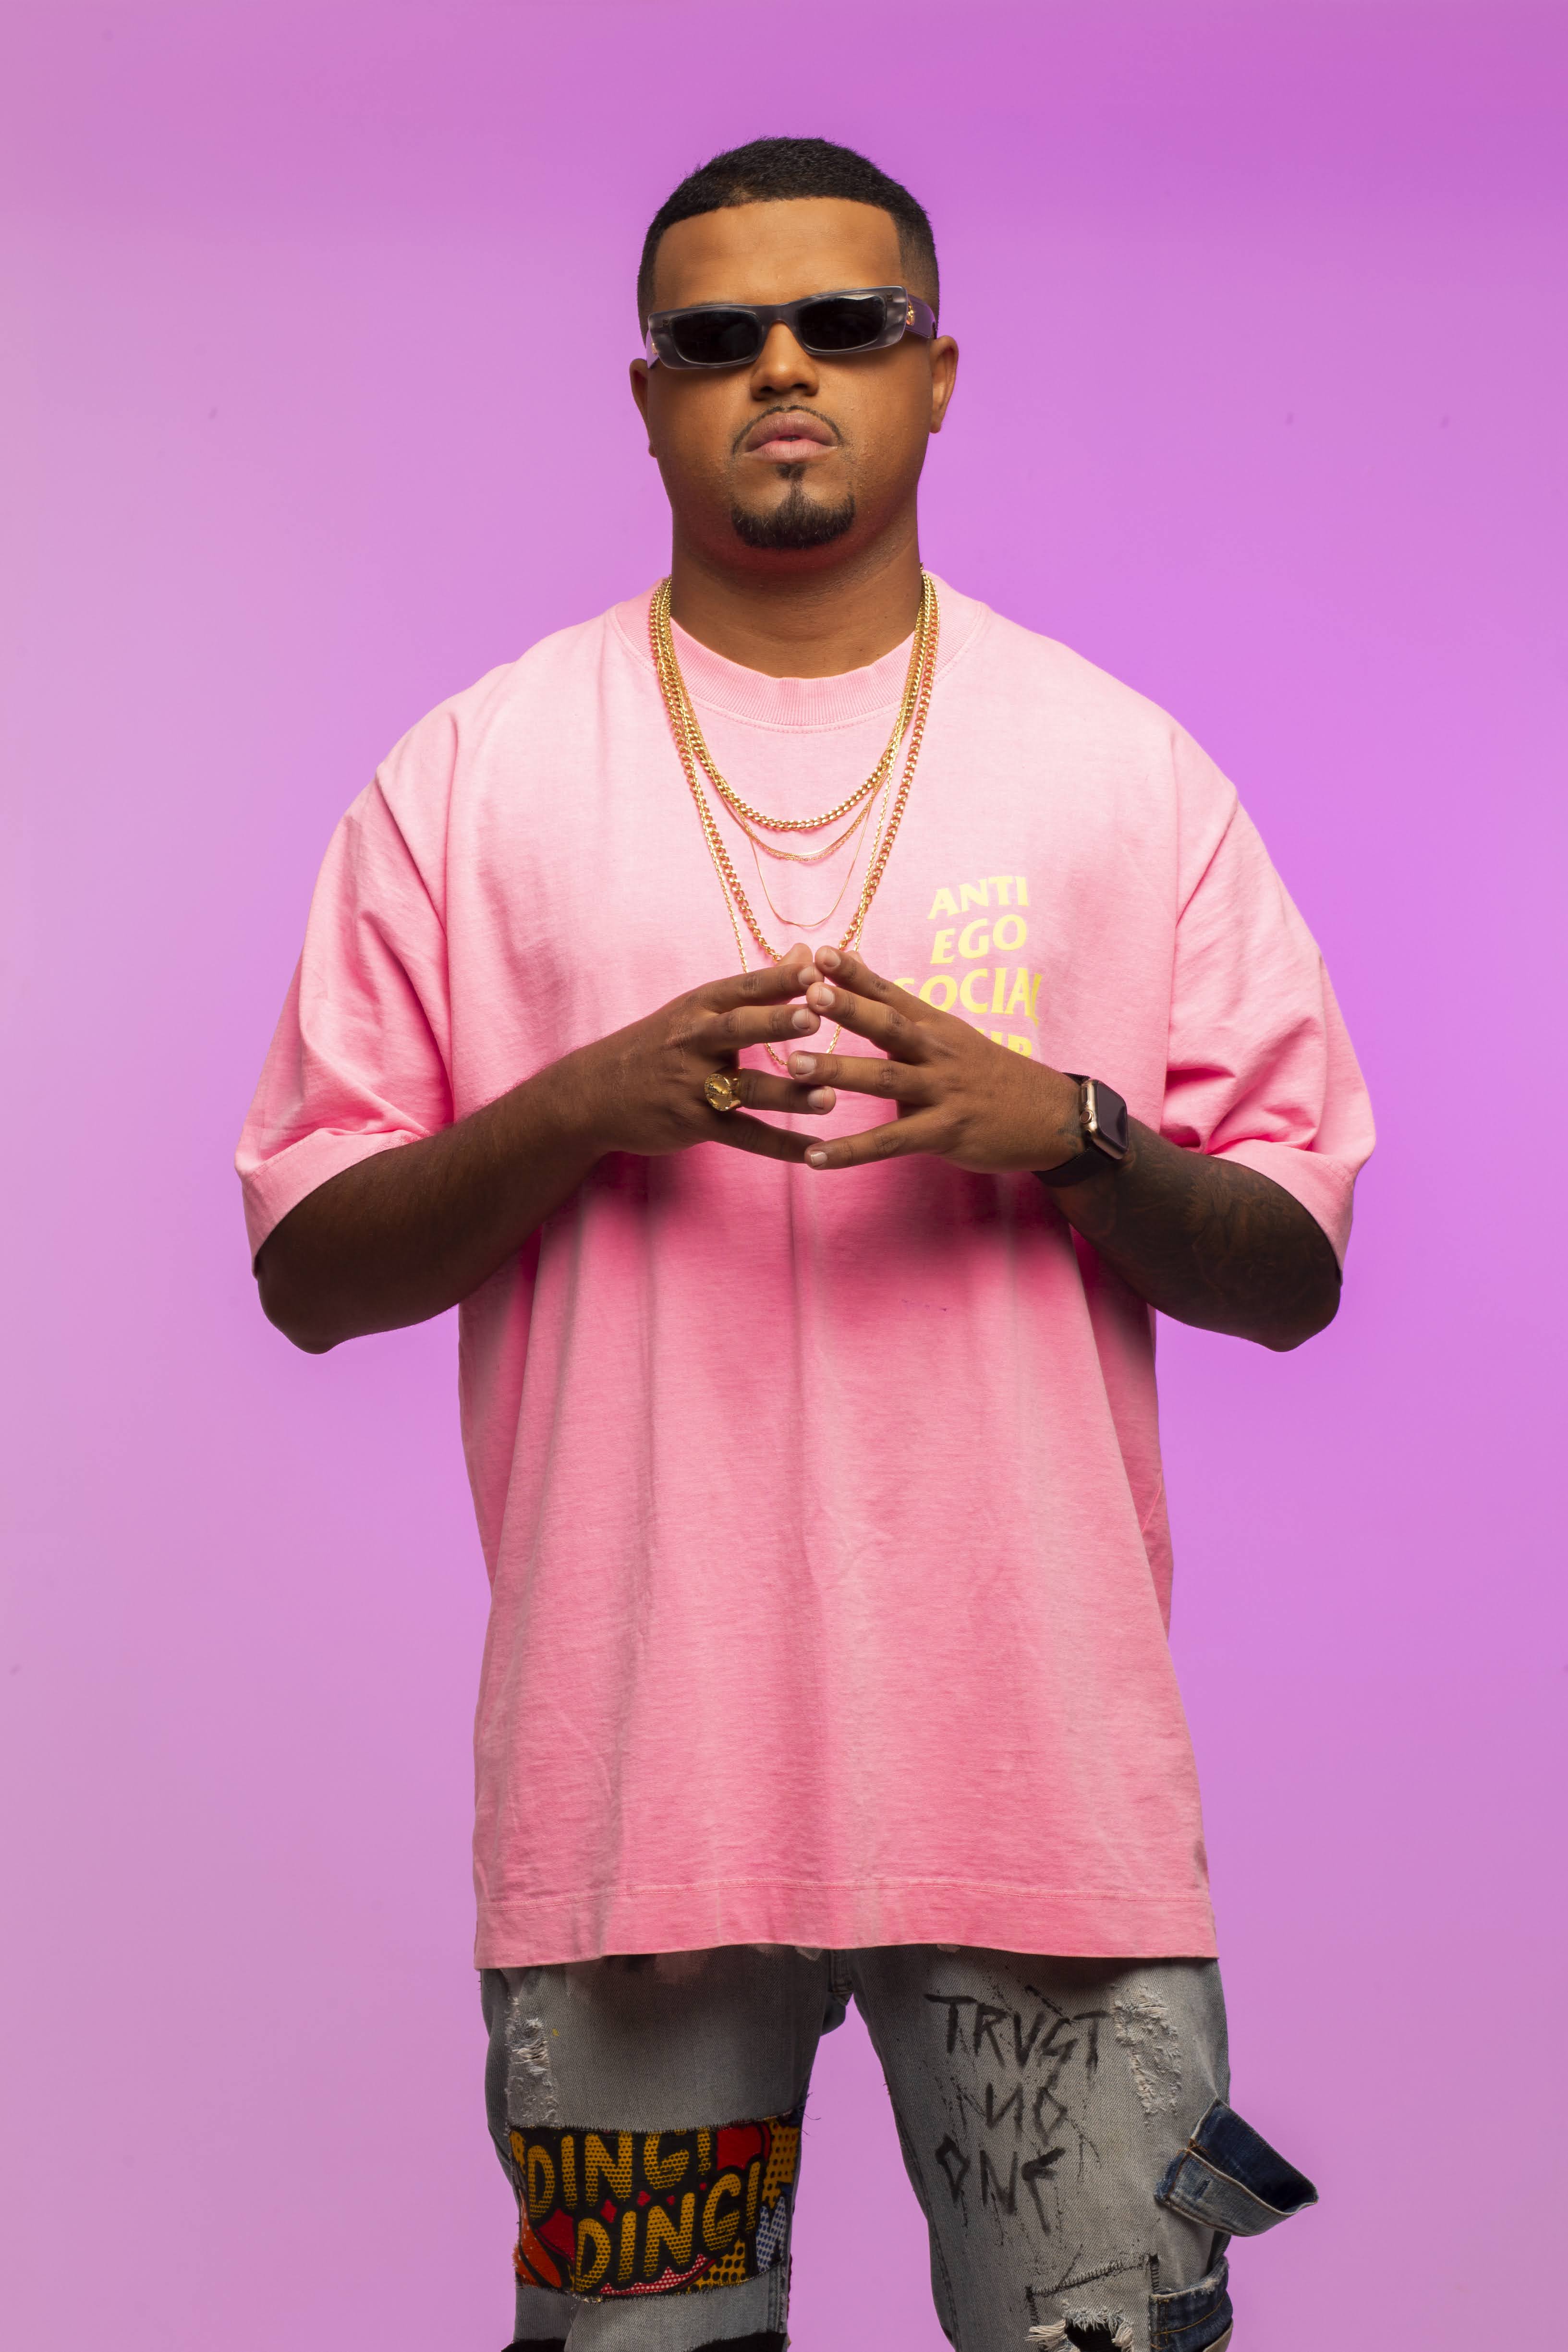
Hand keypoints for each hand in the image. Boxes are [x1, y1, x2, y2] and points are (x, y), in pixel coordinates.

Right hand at [573, 946, 838, 1162]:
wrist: (591, 1095)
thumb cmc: (658, 1046)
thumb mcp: (698, 1009)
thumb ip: (759, 988)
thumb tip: (805, 954)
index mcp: (697, 1007)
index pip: (742, 988)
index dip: (778, 978)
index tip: (815, 968)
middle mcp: (693, 1042)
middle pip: (738, 1029)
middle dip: (776, 1022)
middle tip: (815, 1016)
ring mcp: (691, 1085)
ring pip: (745, 1088)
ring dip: (788, 1094)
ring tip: (828, 1097)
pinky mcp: (692, 1124)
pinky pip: (742, 1136)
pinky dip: (778, 1145)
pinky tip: (812, 1151)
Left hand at [781, 946, 1084, 1174]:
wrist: (1050, 1117)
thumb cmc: (988, 1075)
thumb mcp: (950, 1038)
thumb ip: (903, 1018)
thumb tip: (857, 984)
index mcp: (935, 1026)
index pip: (891, 993)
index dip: (857, 973)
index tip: (822, 951)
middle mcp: (937, 1052)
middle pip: (888, 1026)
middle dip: (847, 1009)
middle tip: (807, 994)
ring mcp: (942, 1092)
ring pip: (885, 1078)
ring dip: (839, 1070)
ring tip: (793, 1065)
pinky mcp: (944, 1132)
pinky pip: (890, 1142)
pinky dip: (851, 1150)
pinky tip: (814, 1156)